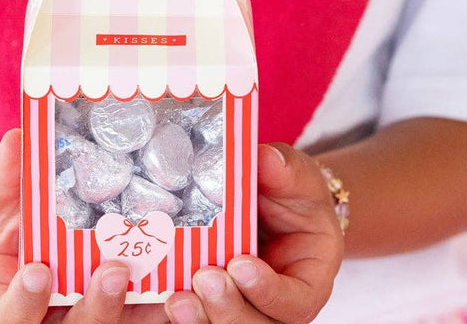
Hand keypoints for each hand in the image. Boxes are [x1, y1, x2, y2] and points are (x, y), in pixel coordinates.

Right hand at [0, 127, 172, 323]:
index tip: (39, 271)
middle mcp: (44, 315)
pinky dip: (161, 300)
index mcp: (2, 299)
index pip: (6, 318)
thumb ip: (0, 173)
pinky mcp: (117, 304)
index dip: (23, 306)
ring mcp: (81, 311)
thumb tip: (14, 142)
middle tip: (114, 271)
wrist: (11, 218)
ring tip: (159, 275)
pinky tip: (184, 277)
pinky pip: (140, 311)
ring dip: (135, 307)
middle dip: (96, 308)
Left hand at [161, 144, 342, 323]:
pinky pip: (199, 315)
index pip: (295, 303)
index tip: (241, 264)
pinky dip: (180, 311)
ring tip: (177, 299)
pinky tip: (159, 299)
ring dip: (201, 318)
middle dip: (228, 308)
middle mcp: (276, 306)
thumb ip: (286, 171)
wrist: (275, 202)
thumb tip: (266, 158)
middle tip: (204, 278)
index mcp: (307, 282)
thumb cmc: (294, 194)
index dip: (268, 292)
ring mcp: (244, 307)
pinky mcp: (213, 302)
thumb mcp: (299, 178)